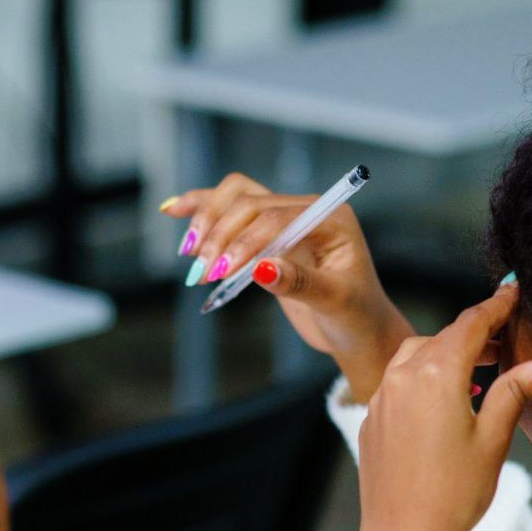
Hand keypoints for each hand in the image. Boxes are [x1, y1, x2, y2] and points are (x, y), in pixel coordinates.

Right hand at [161, 174, 412, 400]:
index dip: (244, 240)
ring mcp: (286, 219)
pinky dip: (203, 209)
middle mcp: (307, 210)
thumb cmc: (355, 316)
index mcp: (330, 219)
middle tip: (202, 274)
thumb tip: (261, 268)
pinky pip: (233, 211)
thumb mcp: (333, 302)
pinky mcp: (268, 234)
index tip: (220, 270)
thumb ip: (299, 283)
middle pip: (249, 203)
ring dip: (207, 221)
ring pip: (236, 199)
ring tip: (190, 255)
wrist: (358, 331)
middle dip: (220, 236)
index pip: (275, 217)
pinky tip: (173, 211)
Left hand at [350, 281, 531, 530]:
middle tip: (505, 339)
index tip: (515, 289)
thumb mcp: (494, 439)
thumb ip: (516, 392)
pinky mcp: (372, 420)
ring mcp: (381, 398)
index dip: (496, 305)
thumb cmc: (453, 494)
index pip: (471, 325)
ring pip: (416, 356)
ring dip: (447, 354)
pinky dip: (423, 377)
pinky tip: (446, 401)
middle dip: (474, 333)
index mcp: (435, 375)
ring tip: (478, 372)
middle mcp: (402, 378)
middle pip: (443, 337)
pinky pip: (398, 382)